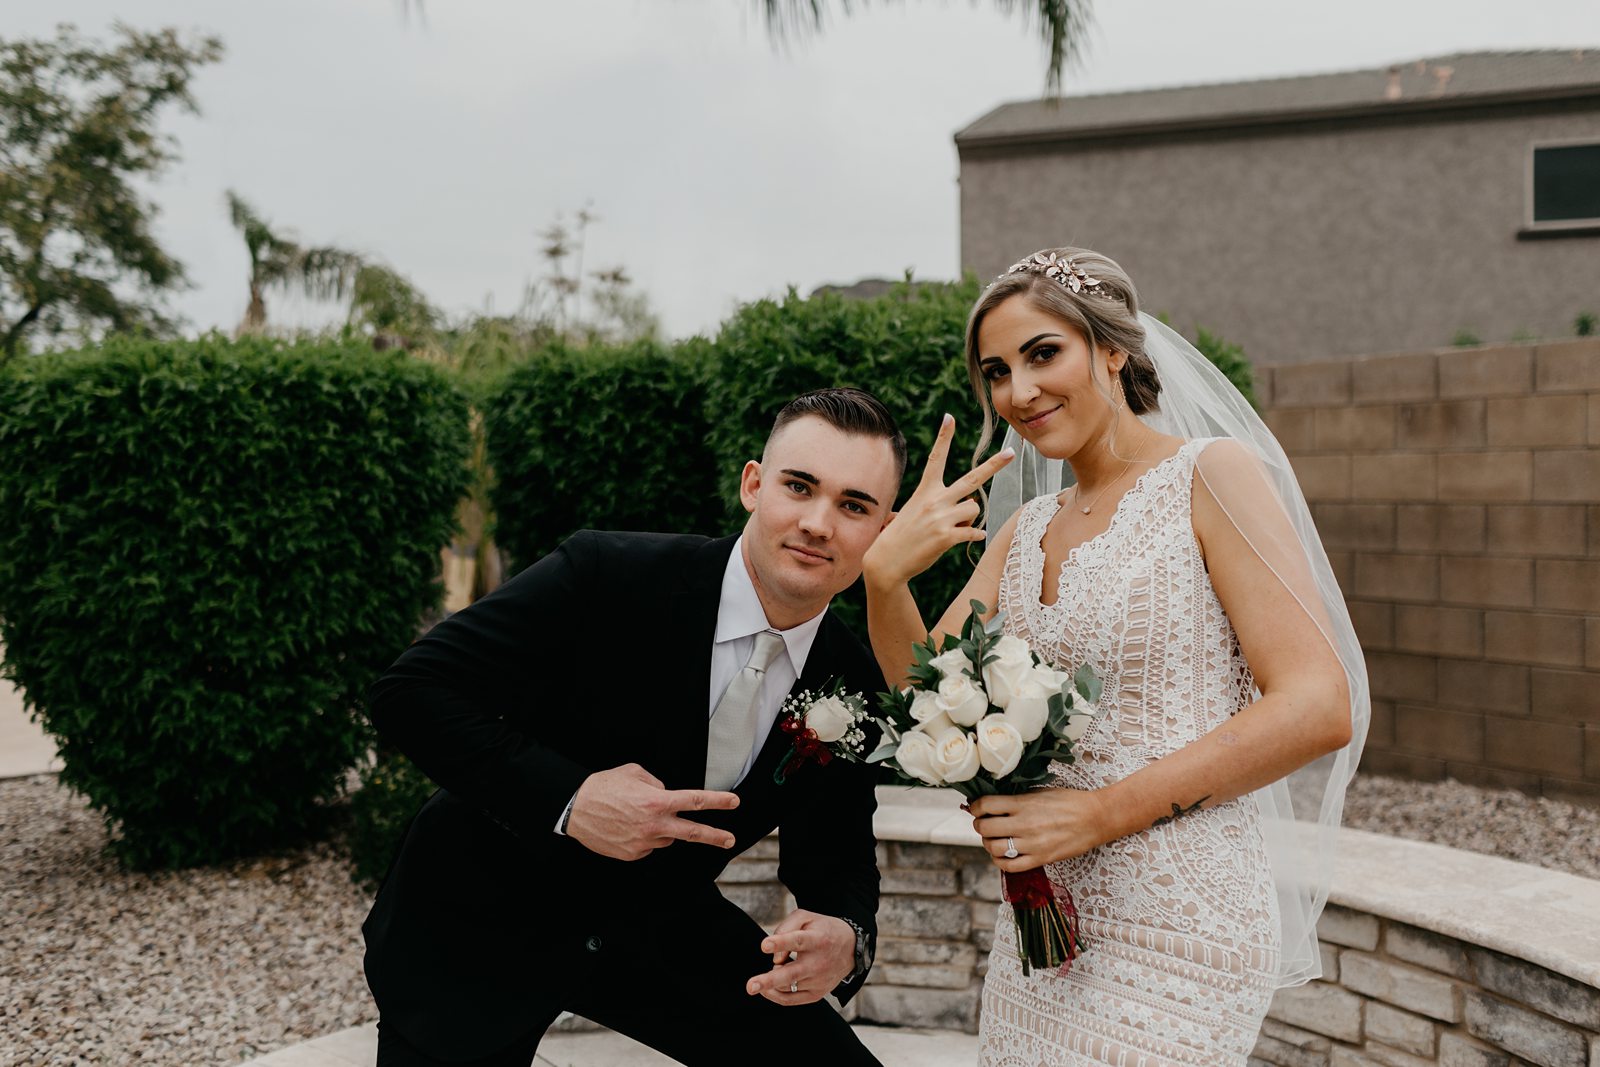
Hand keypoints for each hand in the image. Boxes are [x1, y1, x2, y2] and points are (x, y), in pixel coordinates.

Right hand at [565, 763, 738, 860]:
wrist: (574, 808)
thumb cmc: (604, 786)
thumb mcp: (634, 773)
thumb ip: (657, 784)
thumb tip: (666, 794)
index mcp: (657, 801)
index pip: (694, 801)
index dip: (717, 801)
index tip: (734, 802)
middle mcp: (654, 825)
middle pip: (691, 832)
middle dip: (714, 836)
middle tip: (729, 839)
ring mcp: (643, 843)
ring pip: (664, 836)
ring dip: (659, 828)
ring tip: (635, 817)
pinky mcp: (632, 855)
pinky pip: (647, 845)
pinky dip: (643, 837)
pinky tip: (626, 827)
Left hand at [744, 910, 854, 1005]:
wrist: (851, 950)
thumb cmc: (822, 930)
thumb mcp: (806, 917)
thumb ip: (786, 928)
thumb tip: (774, 957)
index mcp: (818, 939)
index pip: (798, 940)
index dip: (781, 943)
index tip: (764, 945)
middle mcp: (819, 962)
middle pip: (791, 973)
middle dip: (769, 980)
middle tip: (750, 986)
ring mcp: (818, 981)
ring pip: (786, 986)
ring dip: (772, 979)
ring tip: (777, 966)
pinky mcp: (816, 994)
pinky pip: (790, 1000)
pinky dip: (774, 994)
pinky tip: (766, 988)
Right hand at [863, 414, 1012, 586]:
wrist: (886, 561)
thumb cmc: (900, 536)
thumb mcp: (913, 511)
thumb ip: (939, 504)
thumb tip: (970, 507)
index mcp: (925, 490)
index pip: (936, 457)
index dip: (944, 437)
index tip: (950, 417)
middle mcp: (935, 500)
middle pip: (972, 479)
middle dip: (994, 466)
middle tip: (1010, 454)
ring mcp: (941, 518)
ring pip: (975, 509)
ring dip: (970, 518)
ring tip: (953, 527)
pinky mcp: (946, 537)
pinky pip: (973, 532)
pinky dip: (974, 535)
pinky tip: (967, 538)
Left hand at [968, 788, 1111, 872]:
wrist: (1096, 818)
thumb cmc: (1070, 801)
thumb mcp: (1040, 792)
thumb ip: (1017, 799)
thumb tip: (994, 803)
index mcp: (1023, 804)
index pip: (986, 805)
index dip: (975, 807)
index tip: (976, 808)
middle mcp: (1024, 824)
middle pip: (984, 828)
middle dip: (978, 825)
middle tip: (983, 823)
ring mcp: (1032, 844)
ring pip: (993, 848)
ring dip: (987, 843)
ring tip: (992, 839)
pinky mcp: (1041, 859)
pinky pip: (1010, 866)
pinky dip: (999, 861)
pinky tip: (1001, 855)